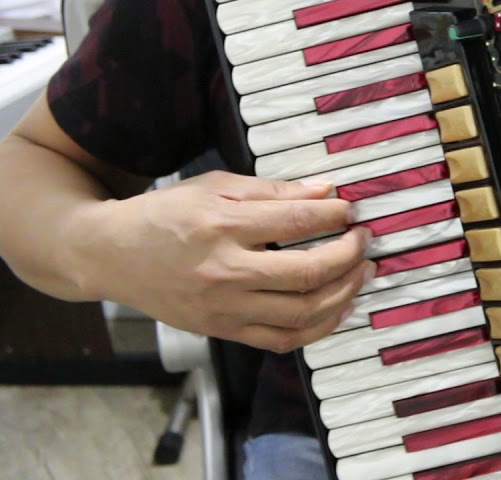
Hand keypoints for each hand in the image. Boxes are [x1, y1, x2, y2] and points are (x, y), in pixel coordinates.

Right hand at [79, 170, 372, 353]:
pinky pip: (283, 339)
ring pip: (301, 312)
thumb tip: (326, 191)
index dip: (335, 214)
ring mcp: (223, 308)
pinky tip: (339, 306)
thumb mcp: (214, 186)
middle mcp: (224, 271)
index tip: (351, 209)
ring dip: (344, 292)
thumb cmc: (164, 214)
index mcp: (221, 226)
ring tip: (362, 272)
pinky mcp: (222, 331)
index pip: (295, 222)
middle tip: (365, 240)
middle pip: (306, 272)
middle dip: (348, 255)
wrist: (110, 255)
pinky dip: (319, 327)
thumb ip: (272, 192)